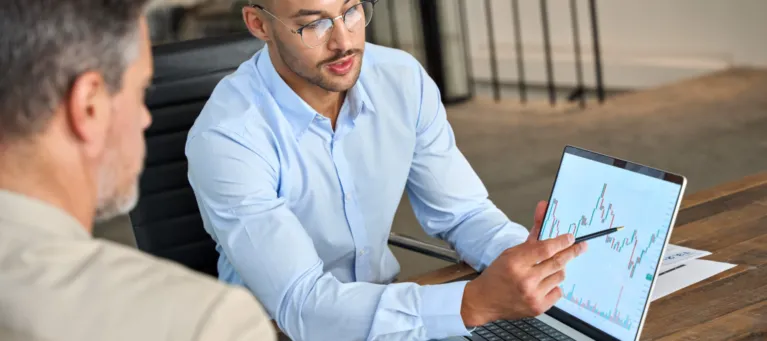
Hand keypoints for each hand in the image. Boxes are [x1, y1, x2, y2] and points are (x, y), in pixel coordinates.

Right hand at [460, 201, 587, 326]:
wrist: (484, 301)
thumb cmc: (497, 274)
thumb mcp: (511, 253)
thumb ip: (532, 236)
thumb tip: (543, 210)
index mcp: (515, 262)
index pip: (545, 249)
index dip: (561, 242)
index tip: (570, 237)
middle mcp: (525, 279)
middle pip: (557, 262)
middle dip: (571, 252)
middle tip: (581, 246)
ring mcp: (533, 295)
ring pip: (560, 276)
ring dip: (558, 269)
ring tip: (548, 269)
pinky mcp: (538, 307)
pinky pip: (558, 292)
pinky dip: (554, 286)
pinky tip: (543, 284)